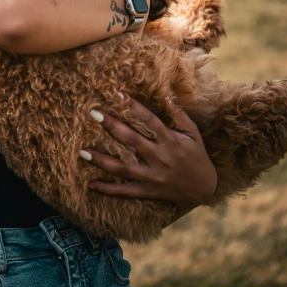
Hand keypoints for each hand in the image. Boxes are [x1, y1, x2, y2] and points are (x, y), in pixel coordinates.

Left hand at [81, 94, 216, 210]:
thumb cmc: (197, 156)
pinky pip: (124, 191)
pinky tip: (90, 184)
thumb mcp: (193, 133)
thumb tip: (165, 96)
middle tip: (94, 113)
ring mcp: (152, 177)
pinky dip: (107, 189)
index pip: (150, 120)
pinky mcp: (147, 191)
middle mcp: (159, 158)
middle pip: (131, 140)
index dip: (134, 107)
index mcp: (170, 141)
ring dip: (102, 160)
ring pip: (123, 168)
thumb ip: (179, 115)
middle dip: (112, 126)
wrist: (204, 189)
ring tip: (82, 151)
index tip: (118, 94)